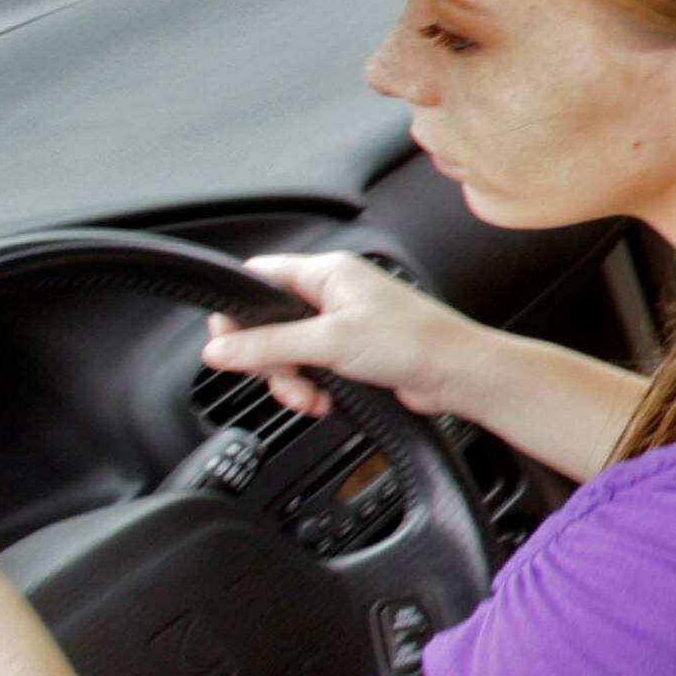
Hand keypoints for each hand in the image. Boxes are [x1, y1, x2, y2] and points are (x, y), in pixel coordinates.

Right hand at [206, 253, 481, 422]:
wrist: (457, 374)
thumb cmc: (412, 342)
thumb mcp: (329, 342)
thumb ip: (268, 346)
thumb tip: (218, 350)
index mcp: (326, 273)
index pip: (259, 278)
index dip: (237, 311)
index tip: (227, 344)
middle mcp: (332, 294)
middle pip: (267, 324)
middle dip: (269, 360)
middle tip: (283, 378)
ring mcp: (341, 324)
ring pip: (287, 353)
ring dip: (291, 382)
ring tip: (310, 398)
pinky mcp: (351, 353)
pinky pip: (311, 370)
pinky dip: (311, 389)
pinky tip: (325, 402)